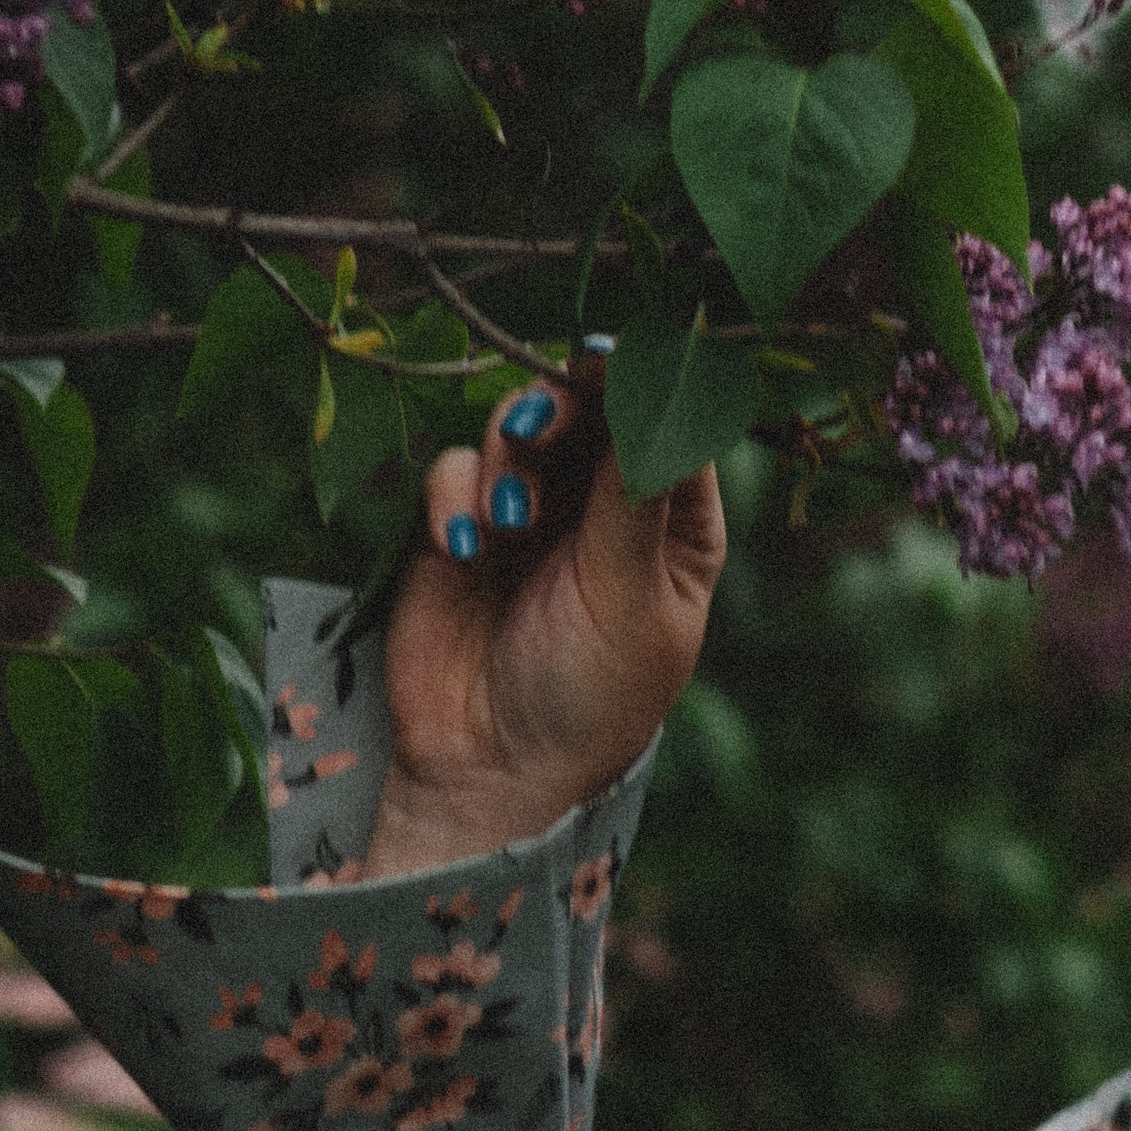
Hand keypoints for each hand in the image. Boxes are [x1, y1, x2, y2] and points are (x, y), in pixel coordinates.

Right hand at [359, 361, 726, 877]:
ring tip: (507, 521)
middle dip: (562, 406)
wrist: (493, 771)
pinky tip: (464, 551)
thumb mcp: (628, 593)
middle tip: (539, 425)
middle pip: (589, 408)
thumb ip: (631, 488)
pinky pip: (455, 470)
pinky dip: (455, 497)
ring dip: (508, 458)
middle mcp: (606, 506)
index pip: (667, 424)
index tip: (604, 359)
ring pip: (519, 427)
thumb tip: (645, 384)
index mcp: (675, 523)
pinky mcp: (461, 528)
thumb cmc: (590, 696)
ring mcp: (532, 513)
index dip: (638, 384)